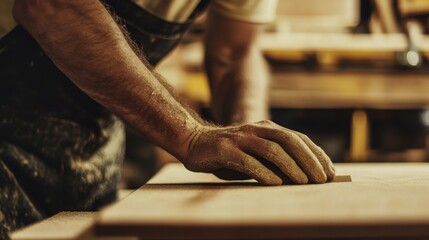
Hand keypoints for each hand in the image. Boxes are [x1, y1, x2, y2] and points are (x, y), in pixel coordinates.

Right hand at [183, 120, 334, 184]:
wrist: (193, 142)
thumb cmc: (228, 153)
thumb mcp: (254, 155)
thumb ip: (274, 161)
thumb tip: (302, 178)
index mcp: (266, 129)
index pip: (298, 139)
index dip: (316, 154)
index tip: (331, 172)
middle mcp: (256, 129)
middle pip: (289, 141)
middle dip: (309, 160)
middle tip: (323, 179)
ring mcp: (240, 138)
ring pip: (272, 149)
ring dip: (291, 166)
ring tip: (305, 182)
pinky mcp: (225, 149)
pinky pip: (248, 161)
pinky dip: (264, 172)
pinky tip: (276, 183)